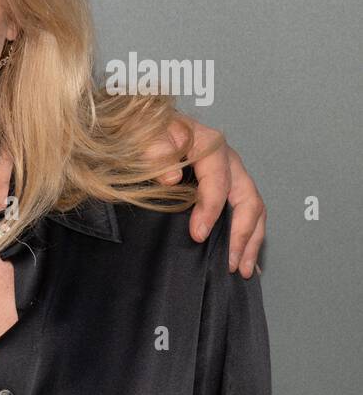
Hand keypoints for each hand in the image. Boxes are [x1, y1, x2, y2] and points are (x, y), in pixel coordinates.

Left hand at [149, 117, 265, 277]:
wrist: (141, 125)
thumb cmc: (143, 129)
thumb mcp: (143, 134)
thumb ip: (155, 151)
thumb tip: (171, 177)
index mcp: (208, 144)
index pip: (218, 181)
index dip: (211, 209)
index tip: (198, 234)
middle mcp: (226, 158)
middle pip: (247, 198)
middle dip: (242, 234)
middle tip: (231, 263)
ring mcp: (229, 172)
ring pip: (253, 208)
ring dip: (251, 240)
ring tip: (242, 269)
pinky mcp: (226, 185)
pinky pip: (245, 212)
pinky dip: (248, 236)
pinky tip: (245, 259)